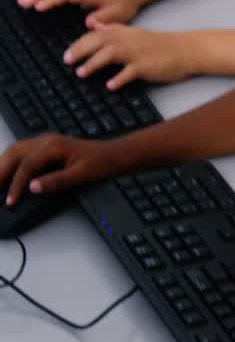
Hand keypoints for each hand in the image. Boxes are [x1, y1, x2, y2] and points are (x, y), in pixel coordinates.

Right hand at [0, 134, 119, 204]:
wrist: (116, 154)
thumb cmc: (102, 163)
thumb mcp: (81, 175)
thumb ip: (56, 181)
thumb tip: (33, 188)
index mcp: (52, 147)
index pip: (26, 166)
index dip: (15, 185)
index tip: (11, 201)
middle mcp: (45, 141)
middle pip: (13, 153)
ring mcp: (45, 142)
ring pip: (15, 150)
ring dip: (2, 164)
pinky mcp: (47, 146)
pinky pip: (22, 151)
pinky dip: (11, 161)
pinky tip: (7, 171)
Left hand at [64, 25, 193, 89]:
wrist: (185, 50)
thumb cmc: (160, 45)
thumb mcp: (135, 34)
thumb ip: (113, 31)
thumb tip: (94, 26)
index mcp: (123, 33)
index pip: (95, 35)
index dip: (79, 44)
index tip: (67, 54)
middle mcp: (126, 41)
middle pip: (97, 43)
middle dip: (80, 51)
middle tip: (67, 61)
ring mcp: (136, 53)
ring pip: (109, 55)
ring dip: (93, 64)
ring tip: (82, 73)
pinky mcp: (145, 67)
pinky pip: (128, 73)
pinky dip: (118, 79)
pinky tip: (110, 85)